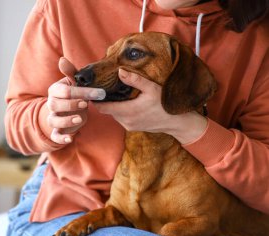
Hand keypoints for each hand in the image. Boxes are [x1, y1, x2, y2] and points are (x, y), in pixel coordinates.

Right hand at [44, 58, 105, 143]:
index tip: (98, 93)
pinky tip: (71, 139)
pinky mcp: (57, 131)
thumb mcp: (73, 83)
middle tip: (86, 104)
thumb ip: (71, 72)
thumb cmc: (73, 94)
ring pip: (54, 120)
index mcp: (55, 90)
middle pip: (55, 104)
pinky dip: (62, 138)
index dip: (81, 92)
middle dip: (71, 104)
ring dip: (67, 120)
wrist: (68, 111)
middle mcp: (51, 104)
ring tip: (80, 119)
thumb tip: (62, 59)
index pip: (65, 90)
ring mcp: (53, 118)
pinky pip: (55, 136)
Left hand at [93, 69, 207, 143]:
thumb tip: (119, 71)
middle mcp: (125, 121)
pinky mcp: (132, 128)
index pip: (102, 108)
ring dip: (113, 106)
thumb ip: (135, 80)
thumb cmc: (164, 104)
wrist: (176, 122)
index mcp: (128, 111)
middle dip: (105, 100)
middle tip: (104, 88)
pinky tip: (125, 102)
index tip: (94, 90)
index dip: (97, 99)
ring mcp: (128, 126)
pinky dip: (120, 111)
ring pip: (113, 114)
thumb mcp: (152, 88)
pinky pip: (120, 118)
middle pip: (107, 110)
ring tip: (114, 93)